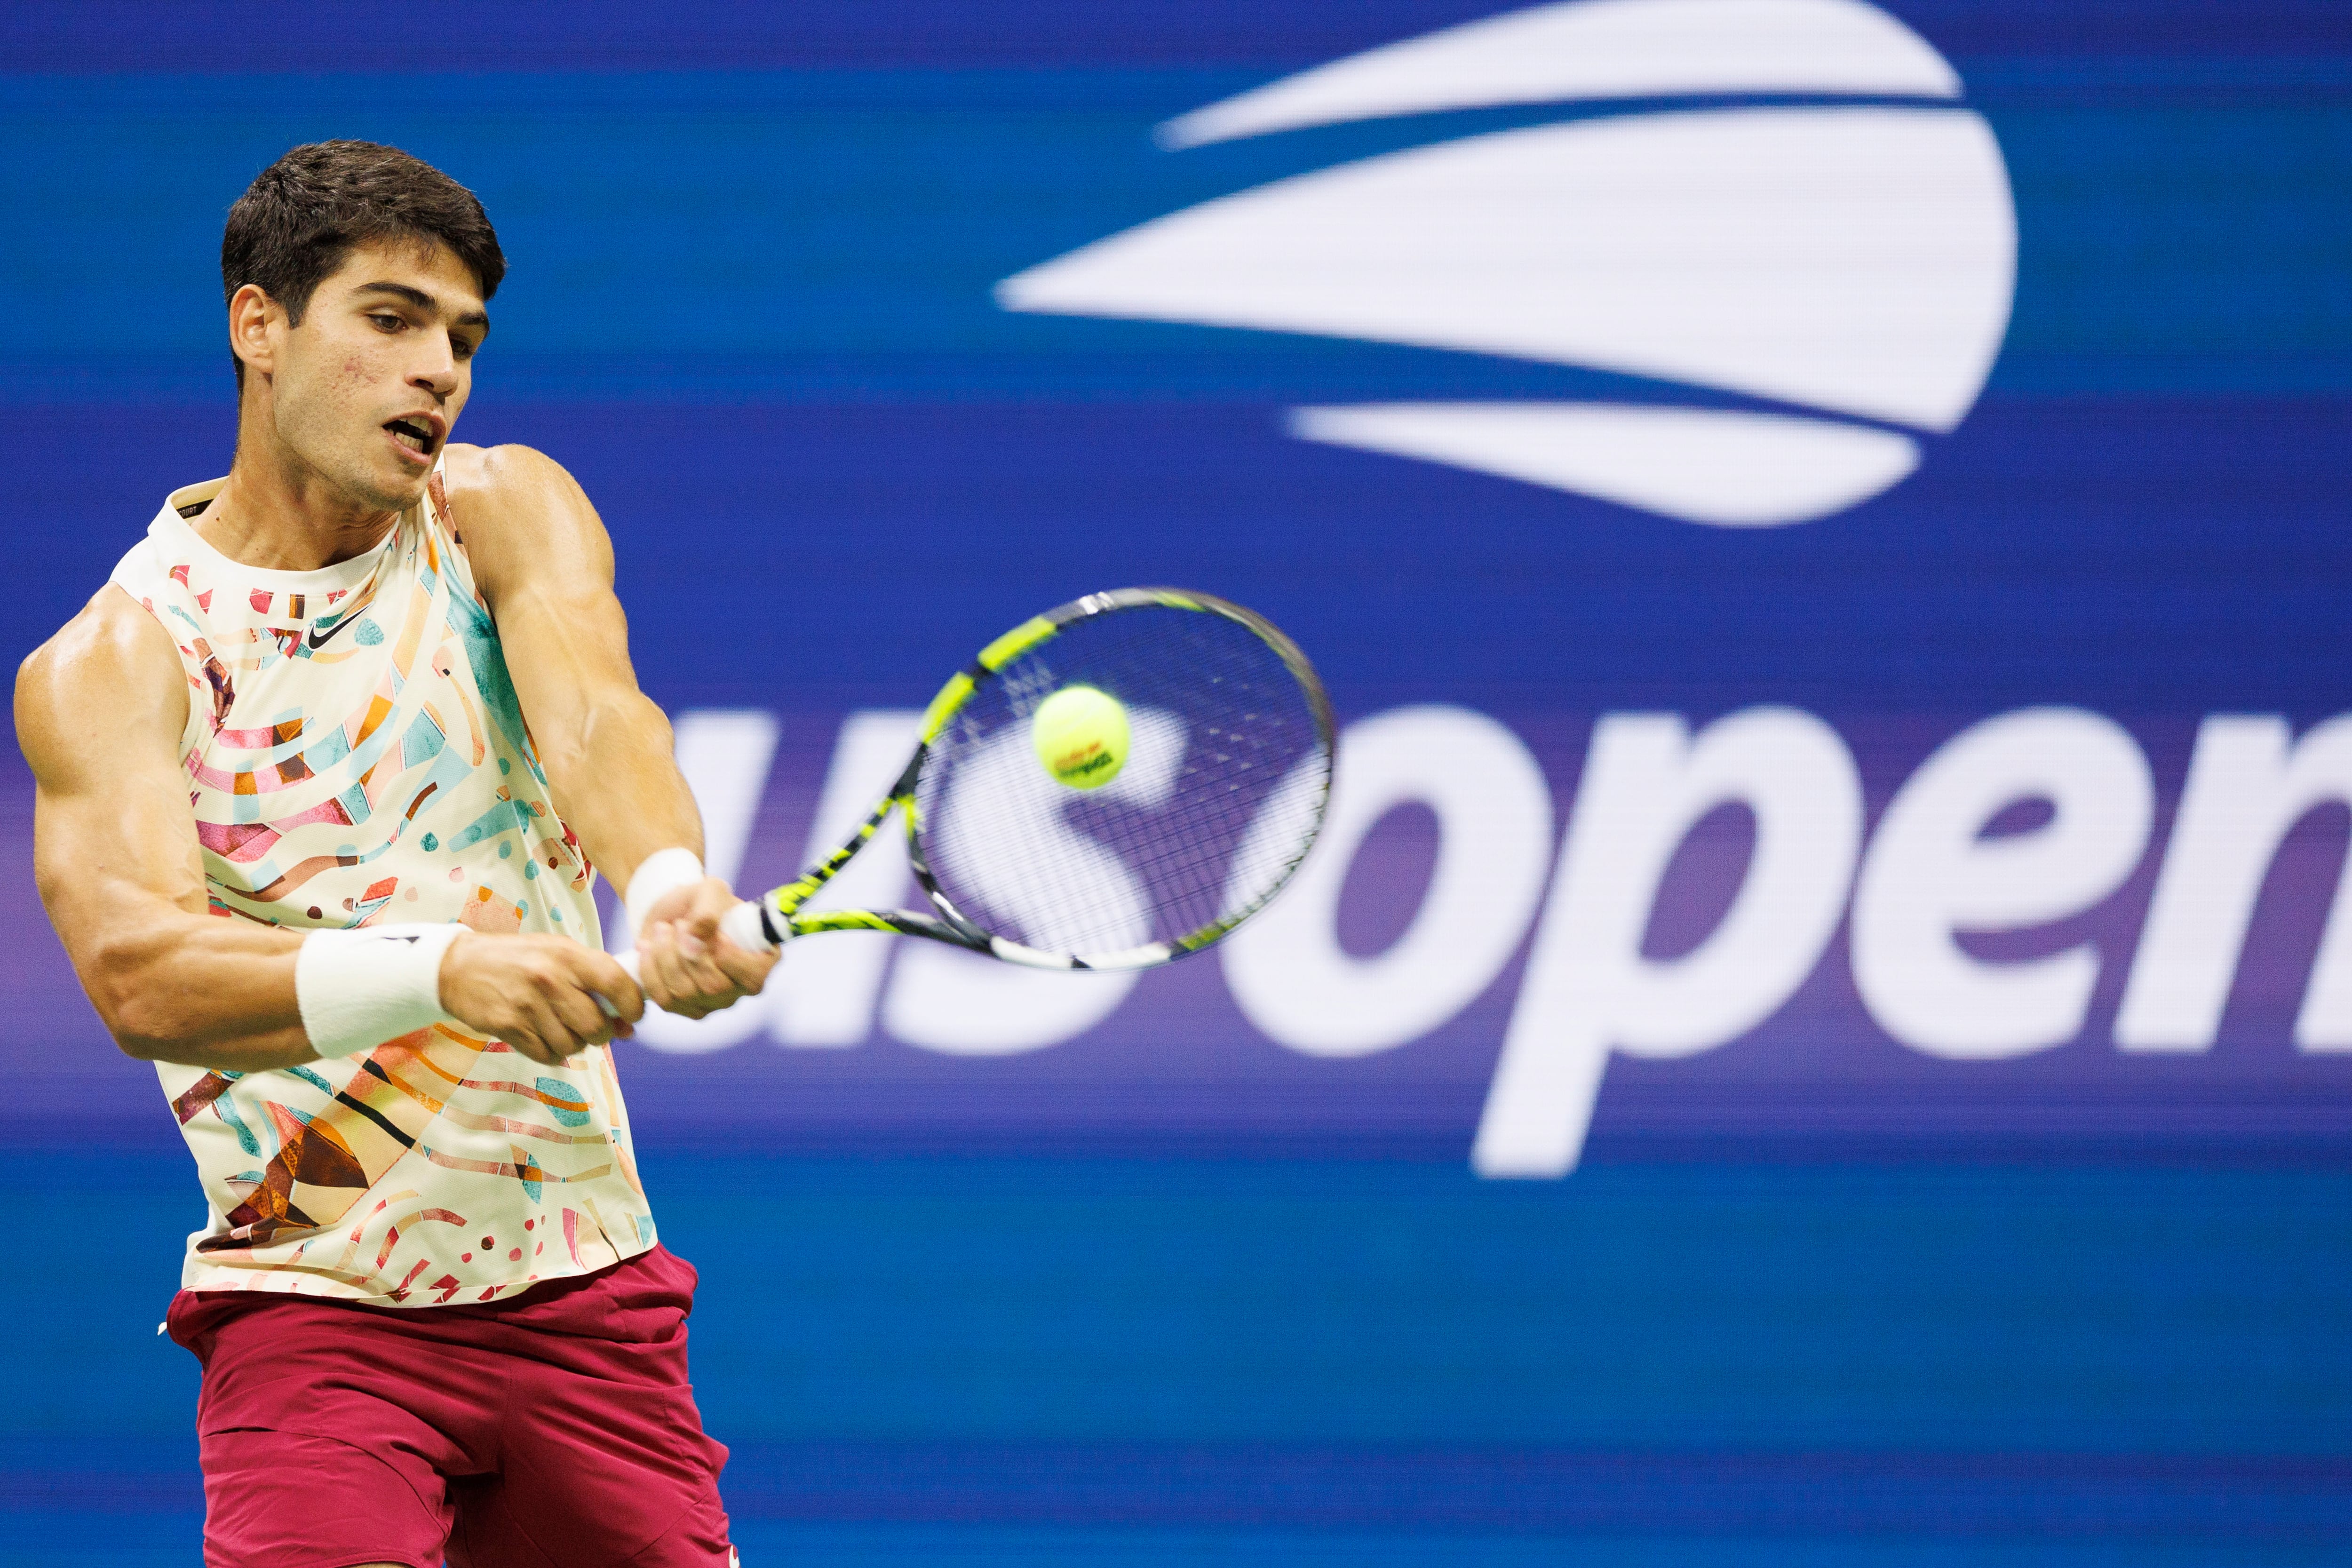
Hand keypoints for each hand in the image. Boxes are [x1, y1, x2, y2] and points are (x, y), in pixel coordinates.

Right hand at [438, 930, 644, 1064]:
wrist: (460, 967)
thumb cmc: (519, 960)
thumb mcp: (558, 955)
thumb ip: (595, 983)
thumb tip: (628, 1026)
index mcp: (567, 955)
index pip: (616, 983)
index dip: (633, 1005)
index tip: (633, 1015)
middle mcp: (549, 979)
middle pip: (596, 1026)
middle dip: (601, 1033)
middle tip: (592, 1026)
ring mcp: (528, 1006)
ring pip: (573, 1046)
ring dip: (575, 1044)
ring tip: (562, 1028)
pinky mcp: (509, 1027)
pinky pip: (547, 1055)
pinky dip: (552, 1053)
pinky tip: (544, 1036)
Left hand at [635, 876, 780, 1018]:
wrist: (674, 911)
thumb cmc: (701, 901)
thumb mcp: (710, 891)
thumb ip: (708, 912)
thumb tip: (696, 939)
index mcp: (761, 960)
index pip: (753, 975)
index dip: (731, 959)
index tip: (716, 935)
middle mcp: (741, 987)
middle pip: (714, 986)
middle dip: (688, 953)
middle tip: (678, 924)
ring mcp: (714, 1002)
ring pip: (685, 993)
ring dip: (666, 957)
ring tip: (662, 929)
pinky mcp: (685, 1007)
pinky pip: (664, 999)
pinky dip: (650, 971)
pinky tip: (647, 947)